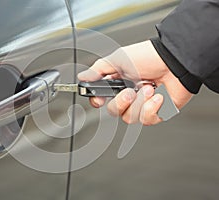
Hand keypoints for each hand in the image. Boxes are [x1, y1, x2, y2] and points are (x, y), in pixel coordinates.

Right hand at [78, 40, 192, 124]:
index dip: (98, 102)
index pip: (100, 99)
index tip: (99, 100)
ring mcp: (142, 105)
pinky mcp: (156, 112)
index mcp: (117, 83)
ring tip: (150, 88)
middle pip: (113, 111)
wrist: (176, 61)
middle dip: (121, 102)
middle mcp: (128, 95)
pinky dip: (152, 107)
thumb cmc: (149, 57)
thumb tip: (82, 77)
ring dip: (140, 103)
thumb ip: (98, 70)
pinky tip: (159, 96)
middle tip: (130, 91)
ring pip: (129, 117)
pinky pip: (147, 119)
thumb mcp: (118, 59)